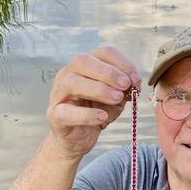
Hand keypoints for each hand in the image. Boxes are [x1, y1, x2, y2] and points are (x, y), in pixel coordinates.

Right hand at [46, 45, 141, 159]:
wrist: (79, 137)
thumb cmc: (97, 111)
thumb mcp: (116, 98)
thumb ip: (124, 88)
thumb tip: (133, 82)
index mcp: (85, 65)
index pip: (102, 52)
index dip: (122, 63)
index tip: (136, 79)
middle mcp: (68, 74)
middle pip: (82, 61)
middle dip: (108, 72)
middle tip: (126, 85)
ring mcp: (58, 93)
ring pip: (72, 82)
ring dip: (99, 89)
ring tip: (117, 99)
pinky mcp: (54, 115)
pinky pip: (67, 112)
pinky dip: (87, 114)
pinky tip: (102, 117)